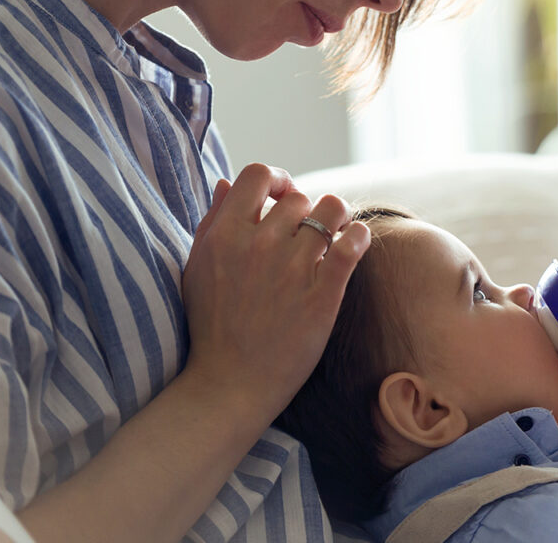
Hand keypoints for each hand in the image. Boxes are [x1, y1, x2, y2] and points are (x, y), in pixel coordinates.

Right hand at [178, 163, 370, 425]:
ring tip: (335, 234)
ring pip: (332, 210)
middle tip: (307, 234)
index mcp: (225, 235)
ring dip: (338, 217)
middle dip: (306, 212)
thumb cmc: (211, 325)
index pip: (258, 174)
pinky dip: (359, 236)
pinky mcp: (322, 294)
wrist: (229, 383)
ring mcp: (292, 269)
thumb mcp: (198, 268)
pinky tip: (355, 244)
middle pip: (299, 197)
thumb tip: (223, 183)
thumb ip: (212, 221)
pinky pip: (352, 244)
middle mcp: (259, 245)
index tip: (280, 198)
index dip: (276, 179)